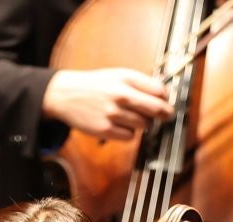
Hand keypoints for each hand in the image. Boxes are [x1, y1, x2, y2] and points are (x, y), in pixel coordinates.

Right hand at [42, 68, 172, 141]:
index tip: (165, 101)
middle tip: (165, 115)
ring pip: (144, 125)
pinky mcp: (105, 129)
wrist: (66, 95)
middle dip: (164, 114)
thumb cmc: (95, 85)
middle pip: (157, 109)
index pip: (159, 90)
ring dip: (143, 124)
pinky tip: (121, 125)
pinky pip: (130, 136)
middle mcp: (121, 95)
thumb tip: (164, 95)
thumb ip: (140, 83)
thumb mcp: (117, 75)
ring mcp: (113, 113)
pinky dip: (129, 133)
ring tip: (132, 117)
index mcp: (126, 78)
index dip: (166, 98)